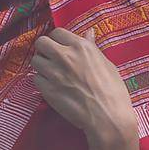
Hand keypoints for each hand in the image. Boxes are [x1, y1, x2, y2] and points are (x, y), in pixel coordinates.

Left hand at [28, 27, 138, 148]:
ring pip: (35, 60)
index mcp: (81, 47)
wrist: (107, 117)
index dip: (57, 40)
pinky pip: (35, 78)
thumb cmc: (113, 91)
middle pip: (41, 43)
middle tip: (51, 58)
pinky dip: (41, 81)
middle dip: (44, 49)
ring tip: (51, 73)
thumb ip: (92, 47)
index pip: (57, 32)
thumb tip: (89, 33)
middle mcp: (65, 56)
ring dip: (41, 65)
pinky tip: (52, 86)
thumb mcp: (106, 64)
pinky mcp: (47, 90)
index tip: (60, 47)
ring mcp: (54, 73)